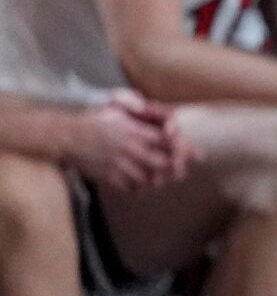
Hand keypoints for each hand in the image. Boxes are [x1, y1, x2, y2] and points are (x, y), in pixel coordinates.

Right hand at [66, 90, 189, 191]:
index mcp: (135, 131)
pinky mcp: (108, 176)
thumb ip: (136, 109)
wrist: (66, 136)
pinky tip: (141, 186)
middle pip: (162, 163)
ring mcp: (119, 164)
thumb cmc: (94, 121)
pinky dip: (138, 189)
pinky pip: (129, 188)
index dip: (181, 148)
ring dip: (157, 180)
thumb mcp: (117, 108)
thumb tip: (149, 106)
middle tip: (179, 171)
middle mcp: (130, 148)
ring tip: (161, 180)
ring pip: (148, 179)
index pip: (167, 141)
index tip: (192, 153)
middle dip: (174, 168)